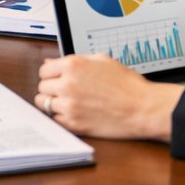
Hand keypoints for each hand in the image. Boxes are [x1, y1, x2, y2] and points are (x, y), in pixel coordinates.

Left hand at [36, 55, 183, 140]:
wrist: (143, 108)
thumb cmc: (128, 85)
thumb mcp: (101, 60)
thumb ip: (74, 60)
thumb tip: (51, 62)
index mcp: (73, 66)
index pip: (44, 69)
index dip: (51, 73)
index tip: (56, 77)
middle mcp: (67, 85)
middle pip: (42, 87)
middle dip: (51, 88)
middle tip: (63, 90)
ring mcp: (69, 106)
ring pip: (44, 104)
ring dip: (53, 103)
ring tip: (67, 102)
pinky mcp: (74, 124)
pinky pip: (54, 120)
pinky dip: (60, 117)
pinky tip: (72, 113)